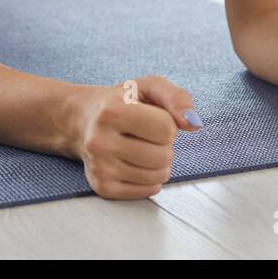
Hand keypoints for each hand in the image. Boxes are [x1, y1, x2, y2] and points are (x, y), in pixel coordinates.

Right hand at [71, 74, 202, 199]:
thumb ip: (177, 98)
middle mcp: (99, 140)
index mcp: (111, 110)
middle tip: (146, 135)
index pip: (166, 129)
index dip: (167, 123)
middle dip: (164, 145)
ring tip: (141, 148)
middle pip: (163, 156)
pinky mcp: (102, 187)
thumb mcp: (149, 87)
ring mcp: (99, 166)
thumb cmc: (122, 102)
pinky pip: (147, 191)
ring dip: (159, 163)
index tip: (151, 117)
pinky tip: (135, 163)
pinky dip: (150, 179)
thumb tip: (194, 123)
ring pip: (157, 176)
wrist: (83, 120)